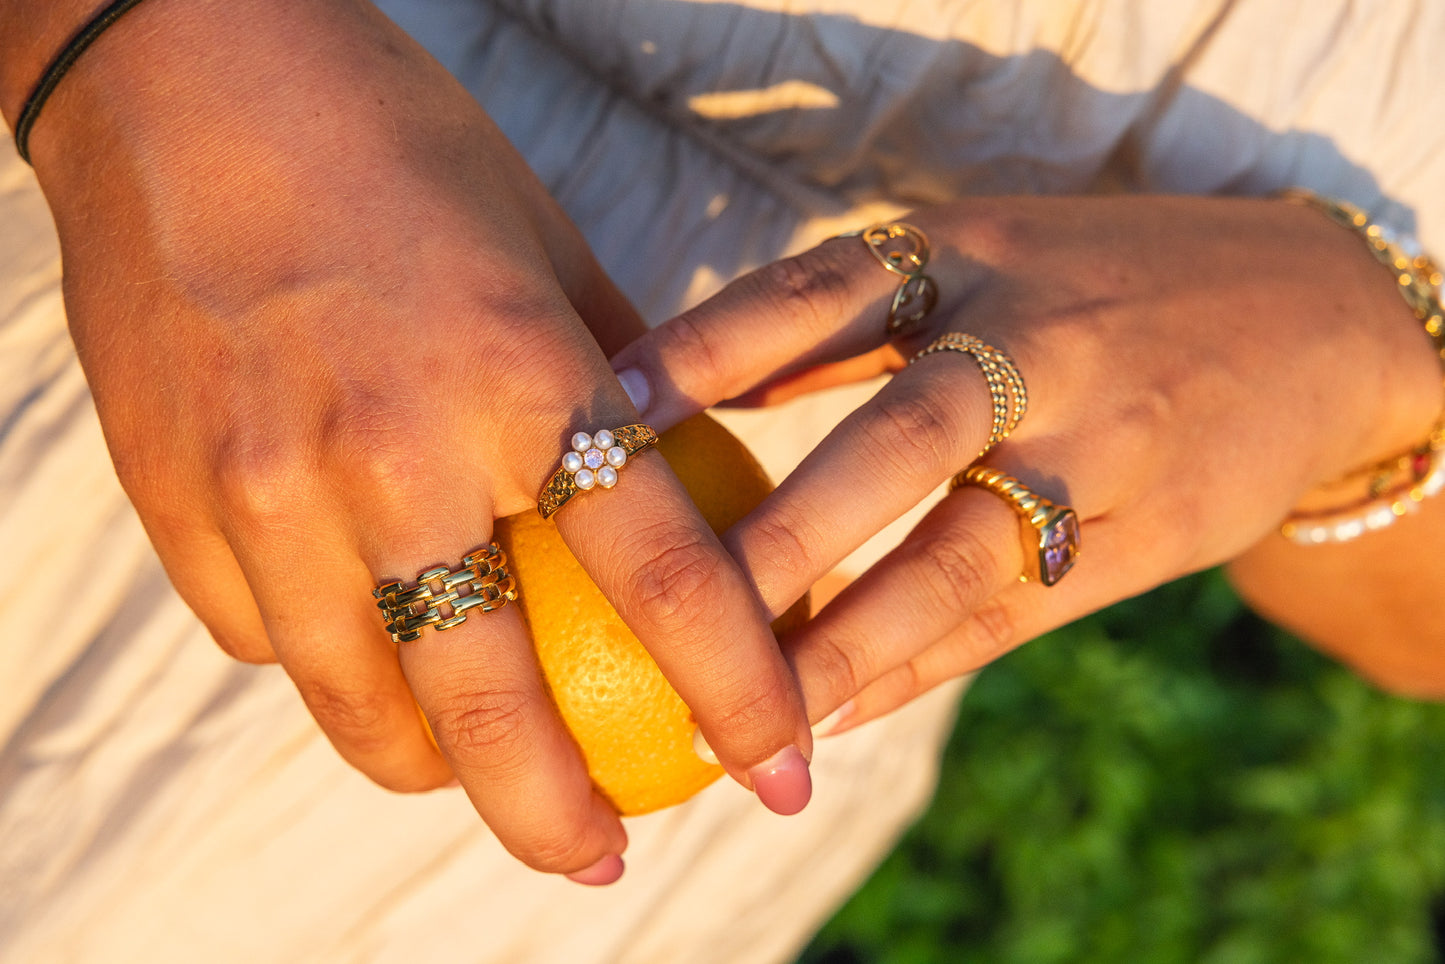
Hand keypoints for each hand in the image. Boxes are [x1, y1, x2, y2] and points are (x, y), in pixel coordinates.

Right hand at [15, 0, 811, 878]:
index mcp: (521, 376)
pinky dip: (324, 668)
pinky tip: (359, 653)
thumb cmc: (392, 140)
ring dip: (434, 775)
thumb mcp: (542, 242)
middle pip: (491, 700)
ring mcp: (267, 484)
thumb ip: (607, 372)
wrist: (179, 75)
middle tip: (605, 858)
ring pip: (358, 702)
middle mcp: (394, 451)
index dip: (741, 695)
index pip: (667, 576)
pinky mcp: (172, 495)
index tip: (781, 773)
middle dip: (560, 816)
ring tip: (475, 789)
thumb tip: (669, 473)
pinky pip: (259, 636)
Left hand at [609, 195, 1442, 732]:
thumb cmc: (1100, 290)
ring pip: (959, 554)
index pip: (814, 297)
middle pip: (893, 439)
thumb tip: (694, 392)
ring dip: (848, 638)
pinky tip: (842, 712)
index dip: (706, 351)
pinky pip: (1015, 614)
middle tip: (667, 604)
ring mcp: (1102, 441)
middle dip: (780, 531)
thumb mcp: (983, 258)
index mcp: (967, 252)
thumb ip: (850, 326)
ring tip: (753, 707)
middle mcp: (1035, 339)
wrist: (1316, 321)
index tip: (607, 411)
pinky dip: (920, 666)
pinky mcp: (1149, 530)